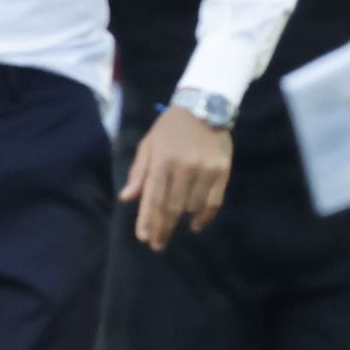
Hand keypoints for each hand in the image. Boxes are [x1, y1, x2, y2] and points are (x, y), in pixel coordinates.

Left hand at [121, 106, 231, 250]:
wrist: (206, 104)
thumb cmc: (171, 127)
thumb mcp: (149, 144)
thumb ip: (139, 172)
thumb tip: (126, 198)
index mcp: (162, 160)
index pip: (153, 198)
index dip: (148, 221)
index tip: (144, 238)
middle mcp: (184, 167)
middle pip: (172, 208)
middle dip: (163, 229)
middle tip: (157, 245)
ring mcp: (206, 169)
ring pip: (192, 207)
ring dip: (181, 220)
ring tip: (173, 226)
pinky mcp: (223, 170)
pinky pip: (214, 202)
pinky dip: (204, 217)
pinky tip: (195, 225)